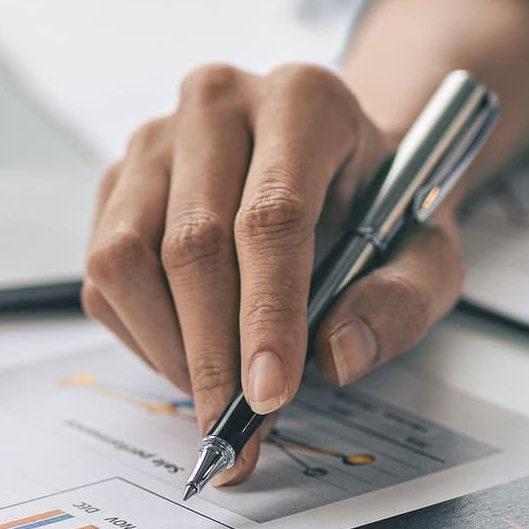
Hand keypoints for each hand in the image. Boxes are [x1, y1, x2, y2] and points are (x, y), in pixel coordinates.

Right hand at [81, 63, 466, 485]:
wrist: (336, 164)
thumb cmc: (377, 208)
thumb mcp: (427, 254)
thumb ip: (399, 303)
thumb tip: (336, 356)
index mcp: (304, 101)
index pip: (271, 217)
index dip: (267, 316)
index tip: (270, 396)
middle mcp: (217, 103)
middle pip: (192, 244)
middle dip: (212, 353)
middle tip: (232, 428)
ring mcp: (153, 138)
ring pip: (125, 258)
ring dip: (167, 346)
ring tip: (213, 392)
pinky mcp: (115, 179)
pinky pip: (101, 274)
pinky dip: (140, 333)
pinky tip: (188, 351)